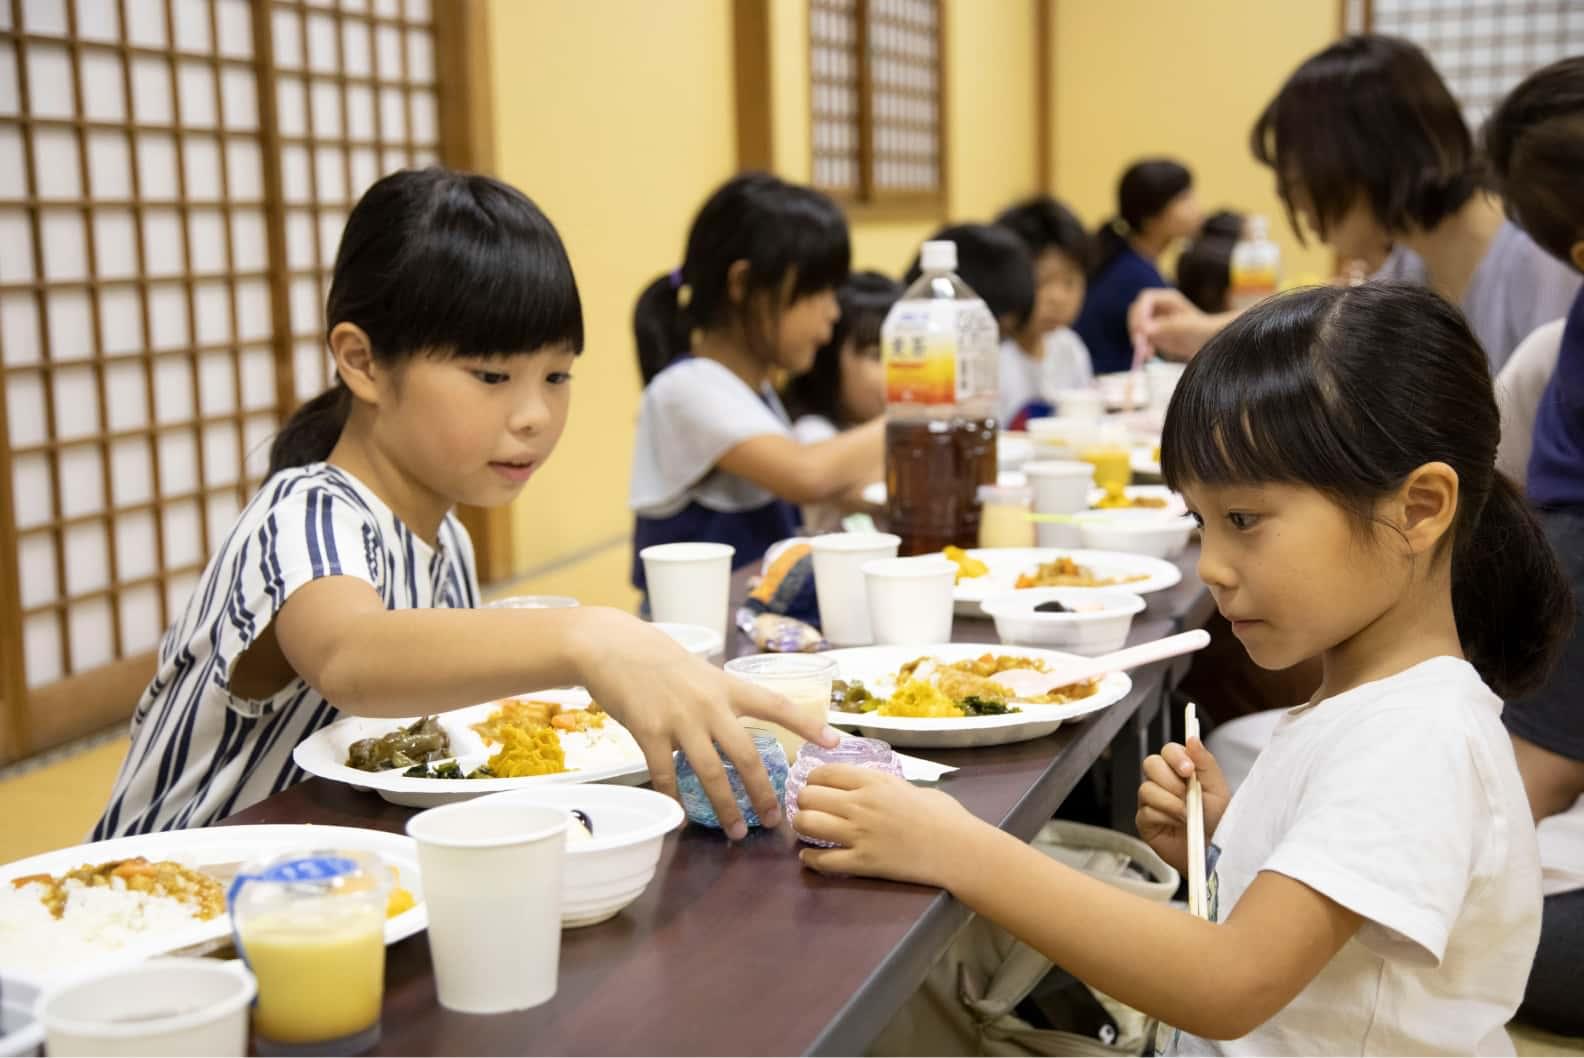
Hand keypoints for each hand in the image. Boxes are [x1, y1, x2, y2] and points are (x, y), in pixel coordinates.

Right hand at [575, 611, 838, 839]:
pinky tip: (680, 816)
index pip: (777, 706)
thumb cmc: (658, 659)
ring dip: (726, 808)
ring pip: (712, 774)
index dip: (807, 725)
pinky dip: (675, 799)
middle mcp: (711, 704)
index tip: (834, 743)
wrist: (613, 646)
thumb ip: (720, 701)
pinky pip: (666, 774)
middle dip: (763, 793)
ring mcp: (680, 719)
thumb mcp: (701, 672)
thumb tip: (734, 731)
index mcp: (728, 687)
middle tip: (773, 820)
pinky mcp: (649, 731)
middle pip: (748, 756)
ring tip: (735, 832)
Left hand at [794, 765, 981, 886]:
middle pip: (809, 796)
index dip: (812, 779)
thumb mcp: (913, 788)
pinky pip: (822, 860)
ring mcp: (859, 834)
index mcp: (874, 782)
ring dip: (801, 826)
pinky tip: (810, 856)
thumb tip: (876, 789)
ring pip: (807, 824)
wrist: (958, 849)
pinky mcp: (862, 862)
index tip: (813, 785)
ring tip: (807, 829)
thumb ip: (887, 786)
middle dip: (803, 801)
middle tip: (809, 808)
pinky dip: (810, 858)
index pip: (824, 772)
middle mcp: (860, 804)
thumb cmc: (946, 816)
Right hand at [1128, 288, 1218, 362]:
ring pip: (1136, 326)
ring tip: (1147, 353)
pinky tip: (1150, 355)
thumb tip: (1144, 329)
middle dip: (1136, 327)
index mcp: (1167, 298)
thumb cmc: (1201, 331)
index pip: (1146, 299)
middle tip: (1139, 343)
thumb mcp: (1183, 328)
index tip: (1141, 329)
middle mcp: (1158, 307)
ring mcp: (1154, 320)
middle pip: (1137, 312)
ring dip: (1138, 340)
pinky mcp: (1153, 333)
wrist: (1208, 344)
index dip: (1141, 312)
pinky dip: (1142, 347)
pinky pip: (1140, 339)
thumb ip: (1163, 327)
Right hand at [1136, 736, 1230, 876]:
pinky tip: (1177, 825)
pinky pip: (1146, 810)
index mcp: (1182, 770)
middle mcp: (1163, 781)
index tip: (1189, 771)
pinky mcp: (1145, 820)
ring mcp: (1151, 800)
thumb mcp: (1218, 789)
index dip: (1176, 757)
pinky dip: (1164, 817)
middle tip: (1188, 796)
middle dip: (1171, 781)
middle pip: (1151, 764)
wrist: (1214, 852)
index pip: (1169, 751)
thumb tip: (1192, 739)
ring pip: (1147, 788)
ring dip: (1170, 802)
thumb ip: (1205, 762)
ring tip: (1187, 815)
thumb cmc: (1218, 822)